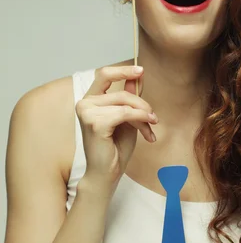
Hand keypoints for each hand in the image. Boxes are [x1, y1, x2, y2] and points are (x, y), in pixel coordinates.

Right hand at [76, 65, 157, 191]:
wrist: (107, 173)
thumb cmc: (115, 148)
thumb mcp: (127, 118)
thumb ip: (129, 98)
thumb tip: (138, 76)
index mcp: (90, 100)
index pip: (104, 75)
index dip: (123, 71)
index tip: (140, 70)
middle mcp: (85, 103)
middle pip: (121, 92)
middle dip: (141, 104)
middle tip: (153, 116)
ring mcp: (87, 112)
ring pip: (125, 103)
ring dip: (143, 116)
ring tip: (150, 130)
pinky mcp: (94, 123)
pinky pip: (125, 113)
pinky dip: (140, 119)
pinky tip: (147, 131)